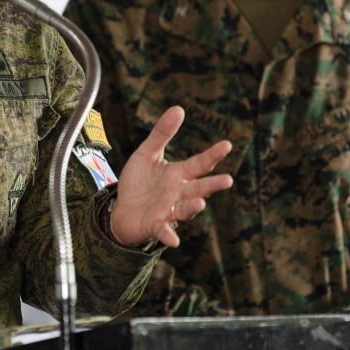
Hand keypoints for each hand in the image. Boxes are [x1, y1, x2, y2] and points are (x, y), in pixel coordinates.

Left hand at [110, 106, 231, 247]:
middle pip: (198, 188)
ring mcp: (168, 210)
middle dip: (212, 185)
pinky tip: (174, 241)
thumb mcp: (147, 153)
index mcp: (179, 175)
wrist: (122, 209)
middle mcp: (178, 193)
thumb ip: (162, 133)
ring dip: (192, 208)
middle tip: (228, 180)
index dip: (213, 155)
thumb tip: (179, 108)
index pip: (200, 164)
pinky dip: (169, 236)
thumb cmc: (139, 182)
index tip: (227, 145)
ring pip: (185, 209)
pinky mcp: (155, 225)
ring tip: (200, 203)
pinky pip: (164, 231)